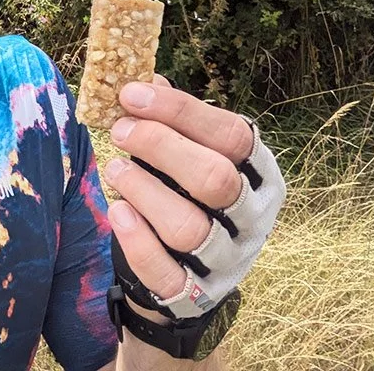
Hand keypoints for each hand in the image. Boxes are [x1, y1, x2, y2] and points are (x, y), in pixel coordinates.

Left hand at [102, 74, 285, 319]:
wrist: (185, 278)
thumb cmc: (185, 196)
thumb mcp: (188, 156)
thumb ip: (172, 122)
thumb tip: (143, 79)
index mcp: (258, 173)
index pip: (232, 135)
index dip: (179, 111)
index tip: (130, 94)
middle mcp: (252, 216)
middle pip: (215, 179)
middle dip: (160, 147)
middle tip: (120, 130)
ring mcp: (227, 259)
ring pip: (189, 227)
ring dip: (144, 191)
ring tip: (115, 169)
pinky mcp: (195, 295)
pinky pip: (166, 272)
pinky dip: (137, 241)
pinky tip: (117, 212)